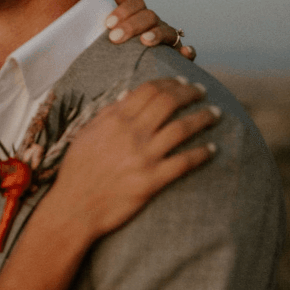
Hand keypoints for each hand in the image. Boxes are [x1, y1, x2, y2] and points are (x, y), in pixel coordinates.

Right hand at [54, 77, 219, 241]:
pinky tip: (212, 149)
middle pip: (170, 102)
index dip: (171, 82)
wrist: (74, 208)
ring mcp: (143, 158)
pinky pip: (184, 162)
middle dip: (191, 93)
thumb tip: (128, 95)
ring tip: (215, 114)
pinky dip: (202, 153)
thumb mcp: (86, 134)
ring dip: (203, 118)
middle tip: (203, 92)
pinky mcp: (151, 181)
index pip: (150, 90)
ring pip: (182, 128)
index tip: (182, 81)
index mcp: (115, 119)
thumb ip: (108, 114)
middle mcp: (131, 134)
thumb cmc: (78, 171)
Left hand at [106, 0, 195, 59]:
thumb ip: (116, 14)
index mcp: (141, 17)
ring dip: (156, 34)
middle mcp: (157, 25)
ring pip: (167, 32)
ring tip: (144, 41)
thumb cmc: (124, 51)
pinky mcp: (179, 57)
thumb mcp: (116, 33)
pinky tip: (184, 53)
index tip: (108, 23)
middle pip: (149, 16)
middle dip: (131, 25)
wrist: (136, 74)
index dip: (123, 10)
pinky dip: (188, 51)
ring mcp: (169, 40)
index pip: (137, 4)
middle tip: (114, 38)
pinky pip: (187, 52)